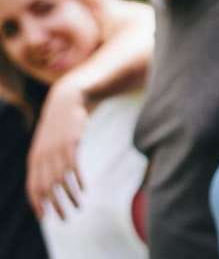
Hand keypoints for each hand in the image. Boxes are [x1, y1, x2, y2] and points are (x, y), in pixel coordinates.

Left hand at [27, 77, 90, 219]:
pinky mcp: (70, 144)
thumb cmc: (57, 128)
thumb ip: (45, 163)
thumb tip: (47, 184)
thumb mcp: (47, 145)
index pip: (32, 188)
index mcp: (34, 160)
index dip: (37, 204)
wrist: (65, 101)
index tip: (44, 218)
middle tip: (63, 219)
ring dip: (69, 197)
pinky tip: (85, 190)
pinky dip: (79, 181)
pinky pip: (74, 168)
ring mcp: (56, 151)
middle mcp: (42, 157)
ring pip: (61, 181)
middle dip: (54, 206)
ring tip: (78, 207)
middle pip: (45, 188)